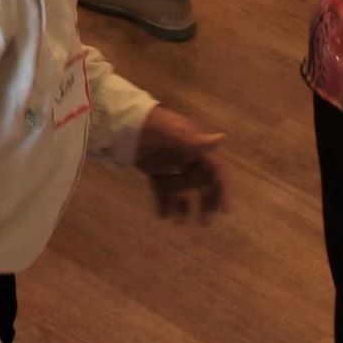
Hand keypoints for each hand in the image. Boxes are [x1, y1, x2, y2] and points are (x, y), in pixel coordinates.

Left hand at [133, 106, 227, 221]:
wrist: (117, 118)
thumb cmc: (148, 122)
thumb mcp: (170, 132)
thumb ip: (194, 140)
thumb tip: (223, 138)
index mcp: (194, 145)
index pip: (215, 170)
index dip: (222, 189)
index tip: (225, 210)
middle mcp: (185, 155)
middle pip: (200, 182)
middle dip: (204, 202)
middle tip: (205, 222)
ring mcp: (168, 162)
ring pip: (180, 188)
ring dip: (182, 205)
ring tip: (180, 224)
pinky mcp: (152, 167)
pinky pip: (162, 187)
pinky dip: (163, 201)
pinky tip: (163, 216)